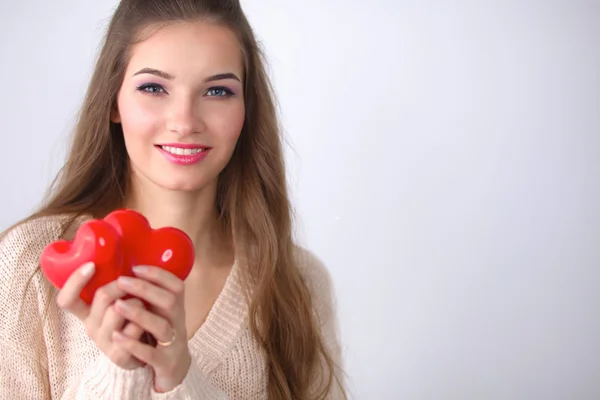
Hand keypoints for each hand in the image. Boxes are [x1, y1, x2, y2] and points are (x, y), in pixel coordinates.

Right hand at [56, 262, 145, 369]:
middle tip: (136, 282)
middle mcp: (91, 327)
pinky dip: (145, 321)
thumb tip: (122, 253)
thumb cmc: (134, 322)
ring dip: (137, 301)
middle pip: (101, 296)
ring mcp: (103, 342)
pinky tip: (149, 323)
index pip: (67, 300)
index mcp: (87, 314)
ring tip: (144, 304)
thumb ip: (118, 286)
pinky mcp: (118, 356)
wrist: (147, 356)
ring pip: (118, 309)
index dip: (75, 282)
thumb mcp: (121, 303)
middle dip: (123, 284)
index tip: (91, 265)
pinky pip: (133, 328)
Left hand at [112, 265, 190, 392]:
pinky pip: (151, 354)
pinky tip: (117, 336)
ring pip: (162, 326)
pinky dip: (134, 345)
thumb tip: (124, 273)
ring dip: (139, 314)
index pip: (176, 286)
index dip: (159, 275)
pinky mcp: (165, 363)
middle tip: (122, 281)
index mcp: (175, 309)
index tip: (136, 267)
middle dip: (145, 289)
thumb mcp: (160, 314)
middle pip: (170, 301)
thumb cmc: (161, 337)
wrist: (175, 370)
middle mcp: (177, 323)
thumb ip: (148, 297)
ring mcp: (172, 344)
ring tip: (117, 305)